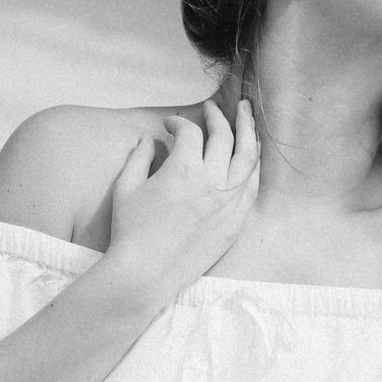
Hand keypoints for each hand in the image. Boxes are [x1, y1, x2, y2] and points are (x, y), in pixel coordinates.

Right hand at [106, 99, 259, 298]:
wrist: (146, 273)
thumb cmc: (131, 231)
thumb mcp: (127, 187)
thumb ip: (139, 157)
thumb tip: (147, 139)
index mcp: (184, 169)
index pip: (191, 132)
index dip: (179, 122)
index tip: (170, 126)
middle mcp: (212, 182)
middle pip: (225, 137)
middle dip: (219, 116)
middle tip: (213, 108)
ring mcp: (228, 202)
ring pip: (248, 157)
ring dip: (248, 132)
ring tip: (247, 115)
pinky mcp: (236, 222)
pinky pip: (252, 186)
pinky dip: (254, 165)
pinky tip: (253, 154)